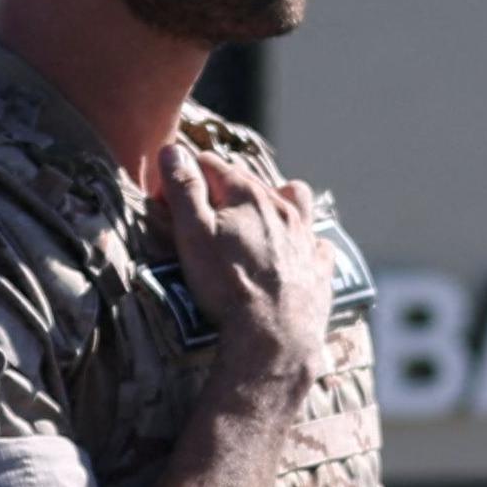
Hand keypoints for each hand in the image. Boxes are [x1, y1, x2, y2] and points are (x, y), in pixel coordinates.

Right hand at [158, 145, 332, 396]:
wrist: (273, 337)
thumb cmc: (227, 286)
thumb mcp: (193, 234)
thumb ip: (183, 189)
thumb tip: (173, 149)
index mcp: (248, 195)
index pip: (209, 165)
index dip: (182, 179)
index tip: (166, 204)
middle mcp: (282, 207)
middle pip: (247, 182)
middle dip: (219, 192)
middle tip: (197, 220)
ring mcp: (305, 236)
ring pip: (292, 200)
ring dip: (272, 203)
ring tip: (252, 224)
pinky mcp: (320, 265)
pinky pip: (316, 241)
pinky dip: (303, 241)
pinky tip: (291, 254)